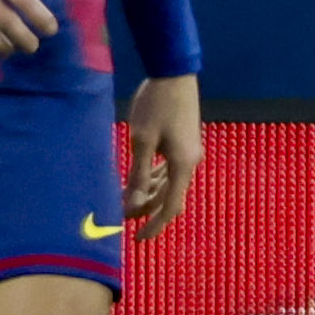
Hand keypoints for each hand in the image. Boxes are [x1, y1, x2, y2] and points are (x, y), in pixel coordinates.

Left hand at [122, 74, 202, 241]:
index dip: (155, 225)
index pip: (170, 206)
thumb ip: (138, 173)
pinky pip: (170, 171)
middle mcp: (190, 163)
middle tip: (124, 221)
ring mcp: (188, 153)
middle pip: (170, 198)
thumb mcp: (141, 140)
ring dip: (150, 196)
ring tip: (126, 203)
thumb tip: (131, 203)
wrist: (174, 75)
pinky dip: (155, 180)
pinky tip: (140, 182)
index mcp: (182, 166)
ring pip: (170, 185)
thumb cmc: (156, 106)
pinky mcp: (183, 144)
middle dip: (149, 211)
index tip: (138, 239)